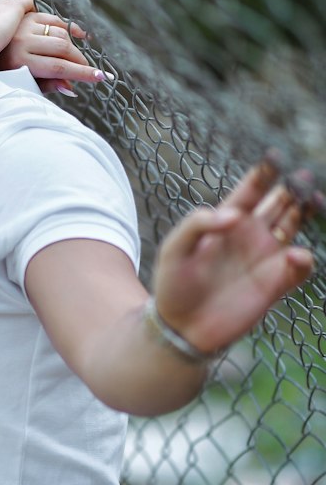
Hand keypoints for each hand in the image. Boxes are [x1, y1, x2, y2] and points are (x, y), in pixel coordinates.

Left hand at [0, 10, 109, 95]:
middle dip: (80, 61)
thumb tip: (70, 88)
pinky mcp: (23, 16)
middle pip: (62, 49)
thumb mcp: (14, 83)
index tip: (100, 78)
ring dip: (74, 46)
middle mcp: (23, 40)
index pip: (59, 68)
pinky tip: (77, 33)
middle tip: (92, 71)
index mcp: (19, 61)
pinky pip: (51, 18)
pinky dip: (66, 25)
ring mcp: (23, 26)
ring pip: (59, 33)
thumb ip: (43, 85)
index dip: (82, 73)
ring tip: (81, 58)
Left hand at [152, 156, 320, 354]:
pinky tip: (296, 255)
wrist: (180, 327)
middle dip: (293, 188)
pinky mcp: (275, 284)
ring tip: (314, 200)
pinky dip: (303, 259)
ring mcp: (265, 257)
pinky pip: (299, 267)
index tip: (275, 157)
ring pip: (295, 227)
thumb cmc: (172, 284)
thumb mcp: (173, 249)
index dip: (264, 173)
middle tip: (302, 178)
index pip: (251, 190)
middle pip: (280, 203)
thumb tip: (234, 214)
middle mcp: (251, 234)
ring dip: (307, 212)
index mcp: (227, 221)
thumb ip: (197, 224)